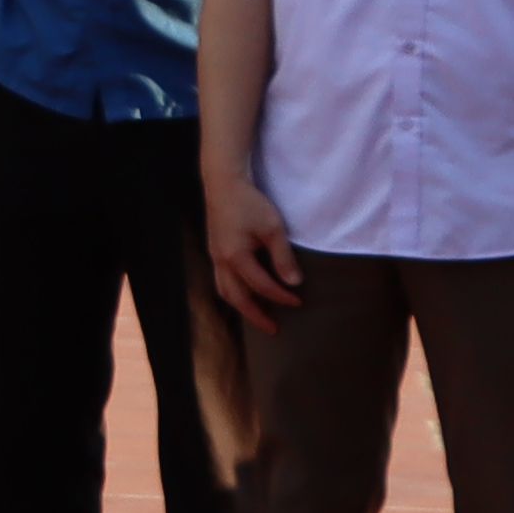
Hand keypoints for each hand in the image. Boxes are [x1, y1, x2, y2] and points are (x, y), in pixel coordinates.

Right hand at [205, 169, 301, 327]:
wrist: (223, 183)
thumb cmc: (250, 203)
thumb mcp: (272, 228)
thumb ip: (282, 257)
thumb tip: (294, 283)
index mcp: (235, 257)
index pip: (262, 285)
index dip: (281, 296)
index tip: (299, 302)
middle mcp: (221, 261)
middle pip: (236, 297)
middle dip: (255, 315)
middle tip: (273, 329)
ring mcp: (215, 256)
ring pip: (225, 290)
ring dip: (241, 306)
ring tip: (257, 315)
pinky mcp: (215, 250)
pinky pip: (222, 279)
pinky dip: (235, 291)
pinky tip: (246, 291)